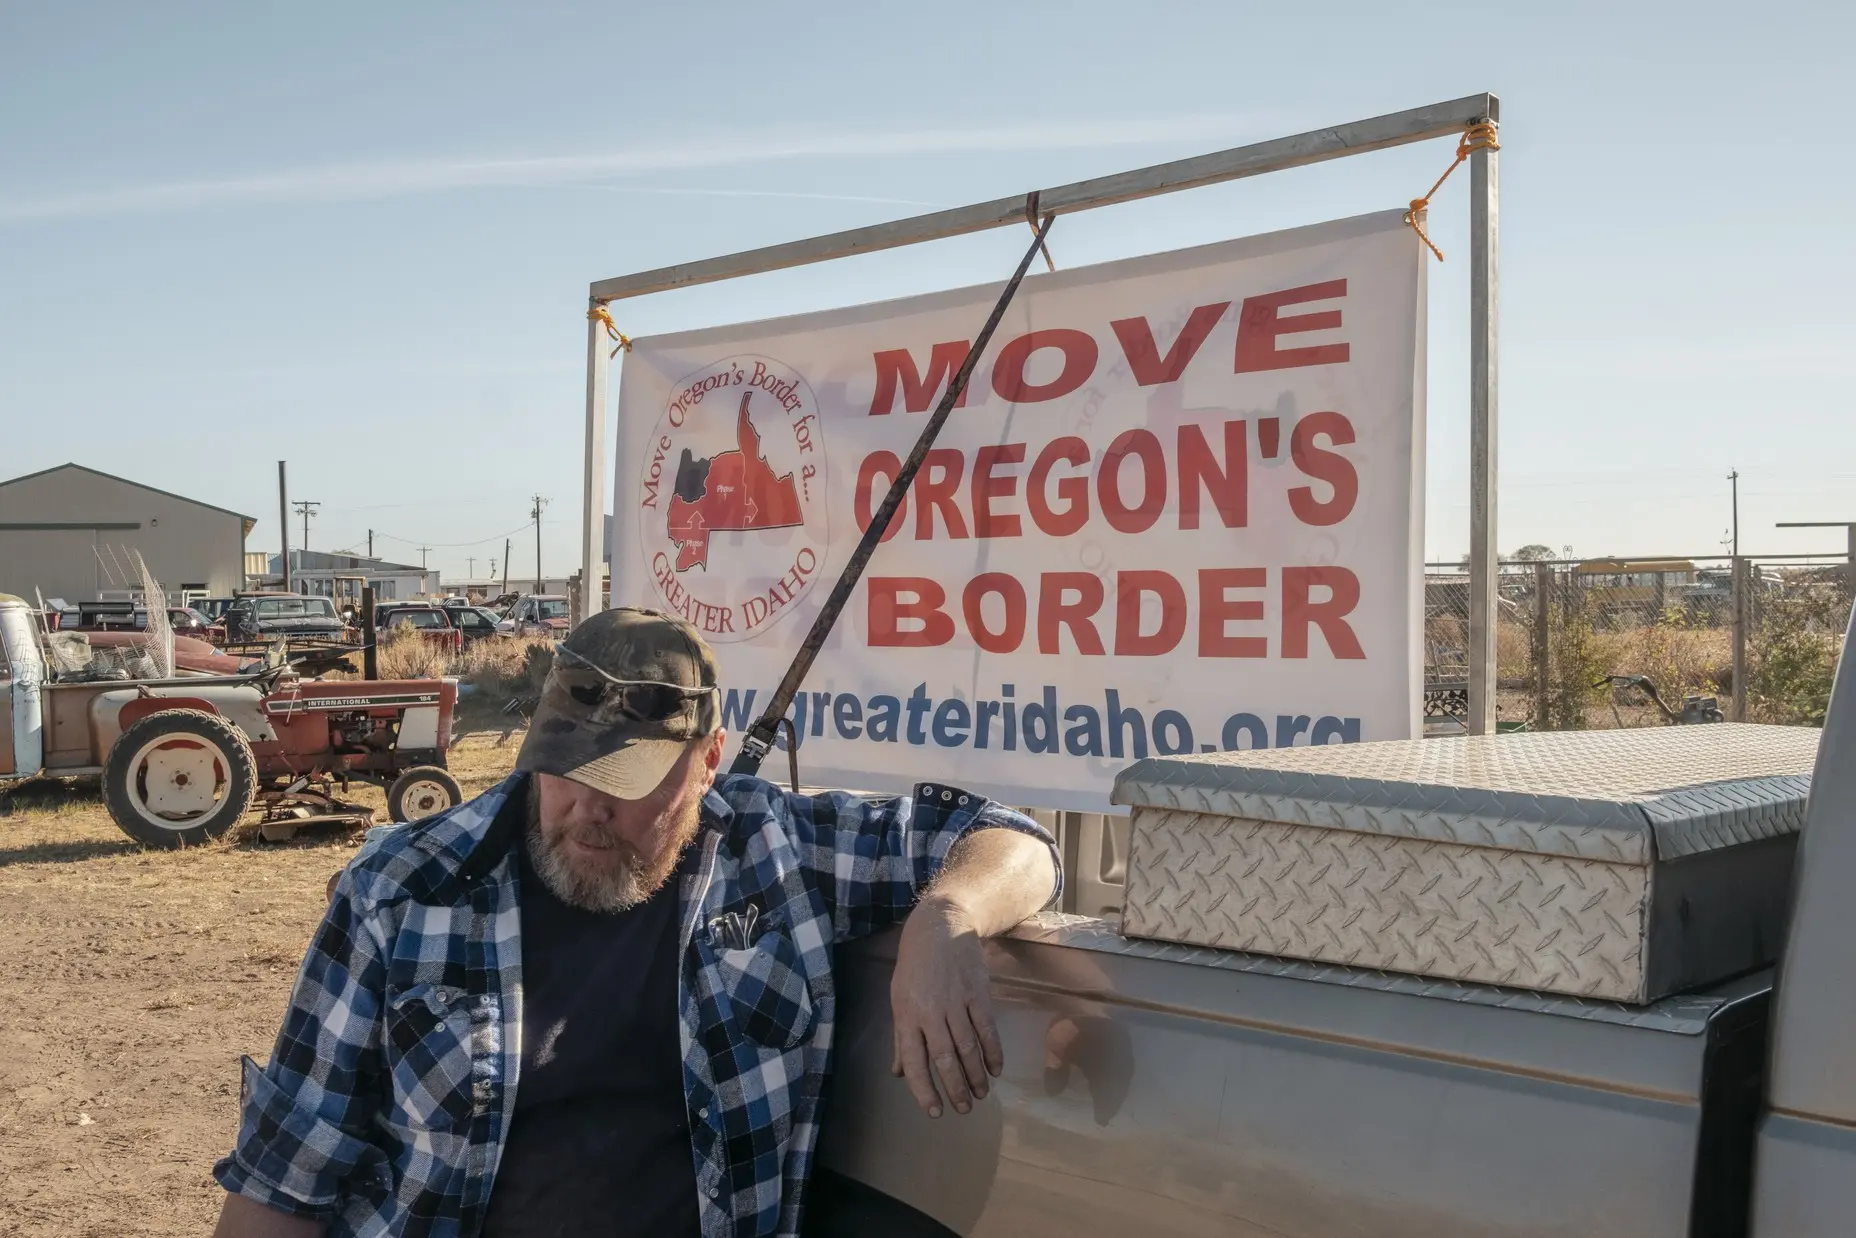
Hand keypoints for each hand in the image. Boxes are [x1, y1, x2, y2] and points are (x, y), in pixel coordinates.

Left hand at [889, 895, 1003, 1117]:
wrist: (940, 927)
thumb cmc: (915, 967)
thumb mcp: (899, 999)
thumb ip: (901, 1039)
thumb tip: (899, 1073)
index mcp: (907, 1016)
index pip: (915, 1062)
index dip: (925, 1090)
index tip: (936, 1111)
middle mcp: (931, 1013)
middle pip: (944, 1059)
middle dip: (955, 1088)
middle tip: (965, 1109)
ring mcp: (956, 1002)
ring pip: (967, 1047)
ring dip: (975, 1075)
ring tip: (981, 1094)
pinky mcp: (977, 993)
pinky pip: (987, 1028)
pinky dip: (992, 1051)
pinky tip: (995, 1069)